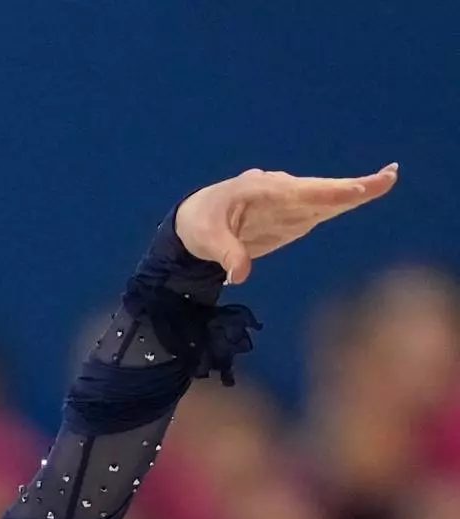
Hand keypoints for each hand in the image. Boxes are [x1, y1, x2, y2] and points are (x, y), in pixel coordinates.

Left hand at [175, 164, 398, 284]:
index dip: (323, 194)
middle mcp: (279, 191)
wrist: (196, 221)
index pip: (296, 193)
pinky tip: (364, 196)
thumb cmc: (199, 224)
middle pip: (320, 191)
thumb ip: (226, 254)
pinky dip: (343, 203)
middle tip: (385, 178)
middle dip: (350, 188)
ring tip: (388, 180)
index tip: (349, 193)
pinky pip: (321, 209)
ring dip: (355, 192)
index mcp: (259, 190)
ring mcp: (288, 204)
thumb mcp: (205, 239)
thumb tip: (241, 274)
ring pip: (326, 198)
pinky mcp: (292, 217)